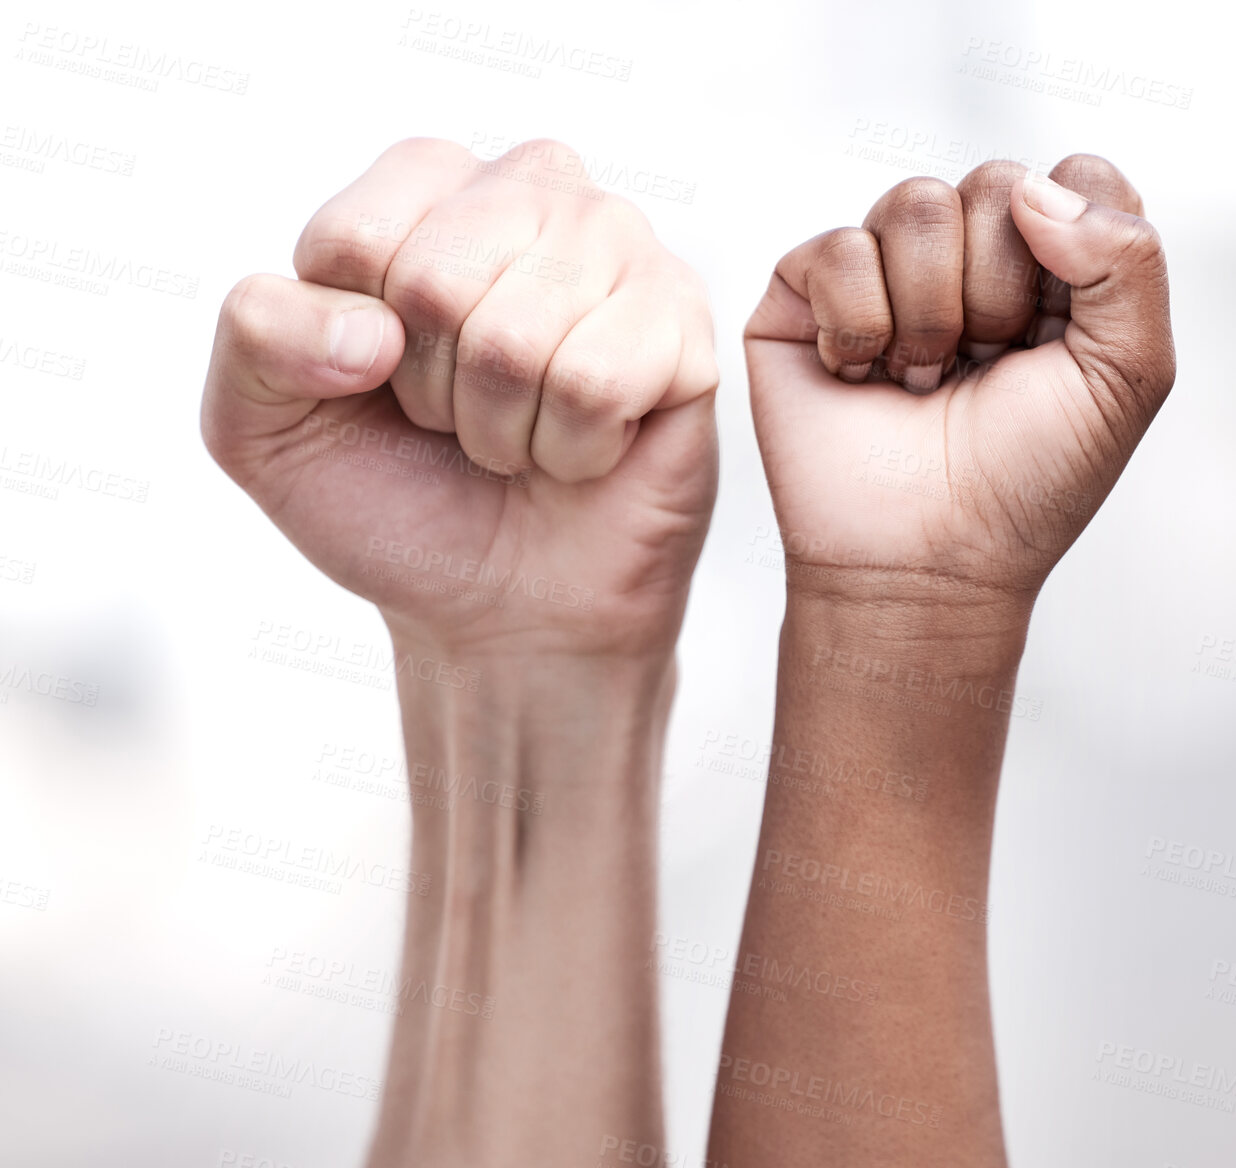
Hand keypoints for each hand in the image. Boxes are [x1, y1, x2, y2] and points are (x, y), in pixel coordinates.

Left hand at [201, 137, 717, 660]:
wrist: (505, 612)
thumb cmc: (402, 506)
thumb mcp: (265, 429)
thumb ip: (255, 334)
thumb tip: (371, 329)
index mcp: (427, 191)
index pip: (356, 237)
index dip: (356, 350)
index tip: (387, 388)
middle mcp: (532, 193)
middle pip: (435, 281)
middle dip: (435, 394)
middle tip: (464, 424)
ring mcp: (621, 252)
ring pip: (519, 334)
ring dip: (506, 428)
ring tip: (525, 436)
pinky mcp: (685, 327)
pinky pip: (598, 378)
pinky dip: (573, 449)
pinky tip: (585, 451)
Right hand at [745, 155, 1174, 614]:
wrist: (927, 564)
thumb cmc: (1023, 487)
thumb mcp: (1129, 375)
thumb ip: (1130, 258)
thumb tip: (1033, 190)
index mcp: (1051, 270)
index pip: (1076, 176)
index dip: (1071, 253)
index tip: (1052, 341)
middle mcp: (967, 259)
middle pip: (996, 184)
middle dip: (995, 297)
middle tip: (977, 373)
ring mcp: (883, 272)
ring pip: (915, 203)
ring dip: (927, 317)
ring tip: (919, 383)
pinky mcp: (803, 295)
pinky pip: (837, 248)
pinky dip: (858, 327)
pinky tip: (861, 378)